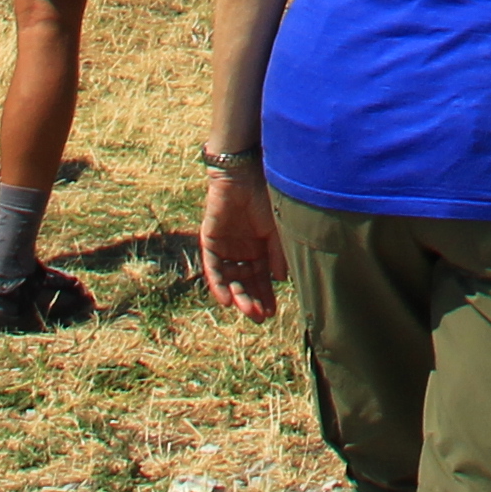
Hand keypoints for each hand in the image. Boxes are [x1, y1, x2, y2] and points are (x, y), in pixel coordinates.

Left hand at [197, 165, 284, 315]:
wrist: (244, 175)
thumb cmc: (266, 199)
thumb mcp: (277, 231)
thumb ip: (277, 255)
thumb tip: (280, 281)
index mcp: (260, 248)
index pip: (261, 279)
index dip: (265, 296)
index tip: (271, 313)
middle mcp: (242, 251)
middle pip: (245, 282)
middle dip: (251, 300)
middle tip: (258, 316)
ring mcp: (225, 247)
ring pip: (229, 278)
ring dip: (237, 295)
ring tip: (246, 308)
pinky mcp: (210, 241)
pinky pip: (212, 268)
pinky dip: (218, 284)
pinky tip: (226, 299)